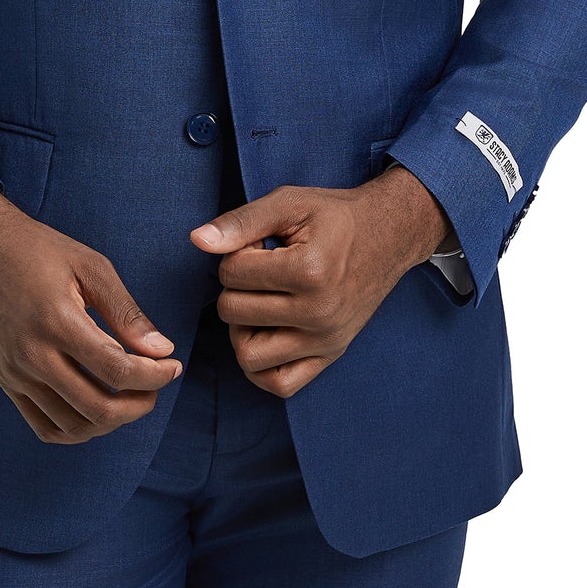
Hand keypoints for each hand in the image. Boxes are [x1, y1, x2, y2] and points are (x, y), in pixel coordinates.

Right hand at [0, 181, 181, 444]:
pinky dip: (79, 429)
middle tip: (156, 385)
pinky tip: (98, 408)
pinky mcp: (8, 382)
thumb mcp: (92, 267)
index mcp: (57, 321)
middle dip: (139, 404)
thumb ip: (126, 312)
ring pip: (74, 426)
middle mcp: (32, 355)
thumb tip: (162, 350)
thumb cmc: (41, 251)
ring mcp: (17, 374)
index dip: (154, 376)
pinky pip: (46, 428)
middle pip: (97, 407)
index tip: (173, 366)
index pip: (116, 368)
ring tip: (130, 396)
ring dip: (112, 420)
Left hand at [190, 166, 451, 396]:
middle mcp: (319, 313)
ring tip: (259, 301)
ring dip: (241, 328)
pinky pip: (280, 384)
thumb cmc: (335, 217)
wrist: (388, 236)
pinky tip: (264, 334)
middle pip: (233, 312)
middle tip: (259, 270)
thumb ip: (241, 221)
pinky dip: (261, 367)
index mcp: (310, 271)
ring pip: (248, 356)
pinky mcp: (330, 356)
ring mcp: (325, 340)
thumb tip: (197, 241)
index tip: (259, 244)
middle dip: (235, 286)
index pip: (232, 272)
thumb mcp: (289, 203)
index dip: (235, 251)